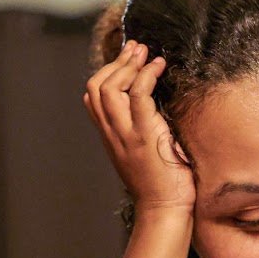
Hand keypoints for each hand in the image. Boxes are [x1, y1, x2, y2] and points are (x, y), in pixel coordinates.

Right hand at [83, 39, 195, 212]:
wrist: (165, 210)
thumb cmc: (164, 185)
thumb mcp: (145, 154)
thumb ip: (141, 132)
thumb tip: (156, 111)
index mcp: (110, 137)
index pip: (93, 98)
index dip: (106, 73)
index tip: (127, 60)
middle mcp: (113, 133)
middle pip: (96, 87)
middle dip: (116, 62)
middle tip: (136, 48)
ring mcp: (126, 134)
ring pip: (110, 88)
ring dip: (128, 64)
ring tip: (146, 53)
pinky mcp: (145, 136)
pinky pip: (138, 95)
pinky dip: (147, 75)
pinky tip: (159, 67)